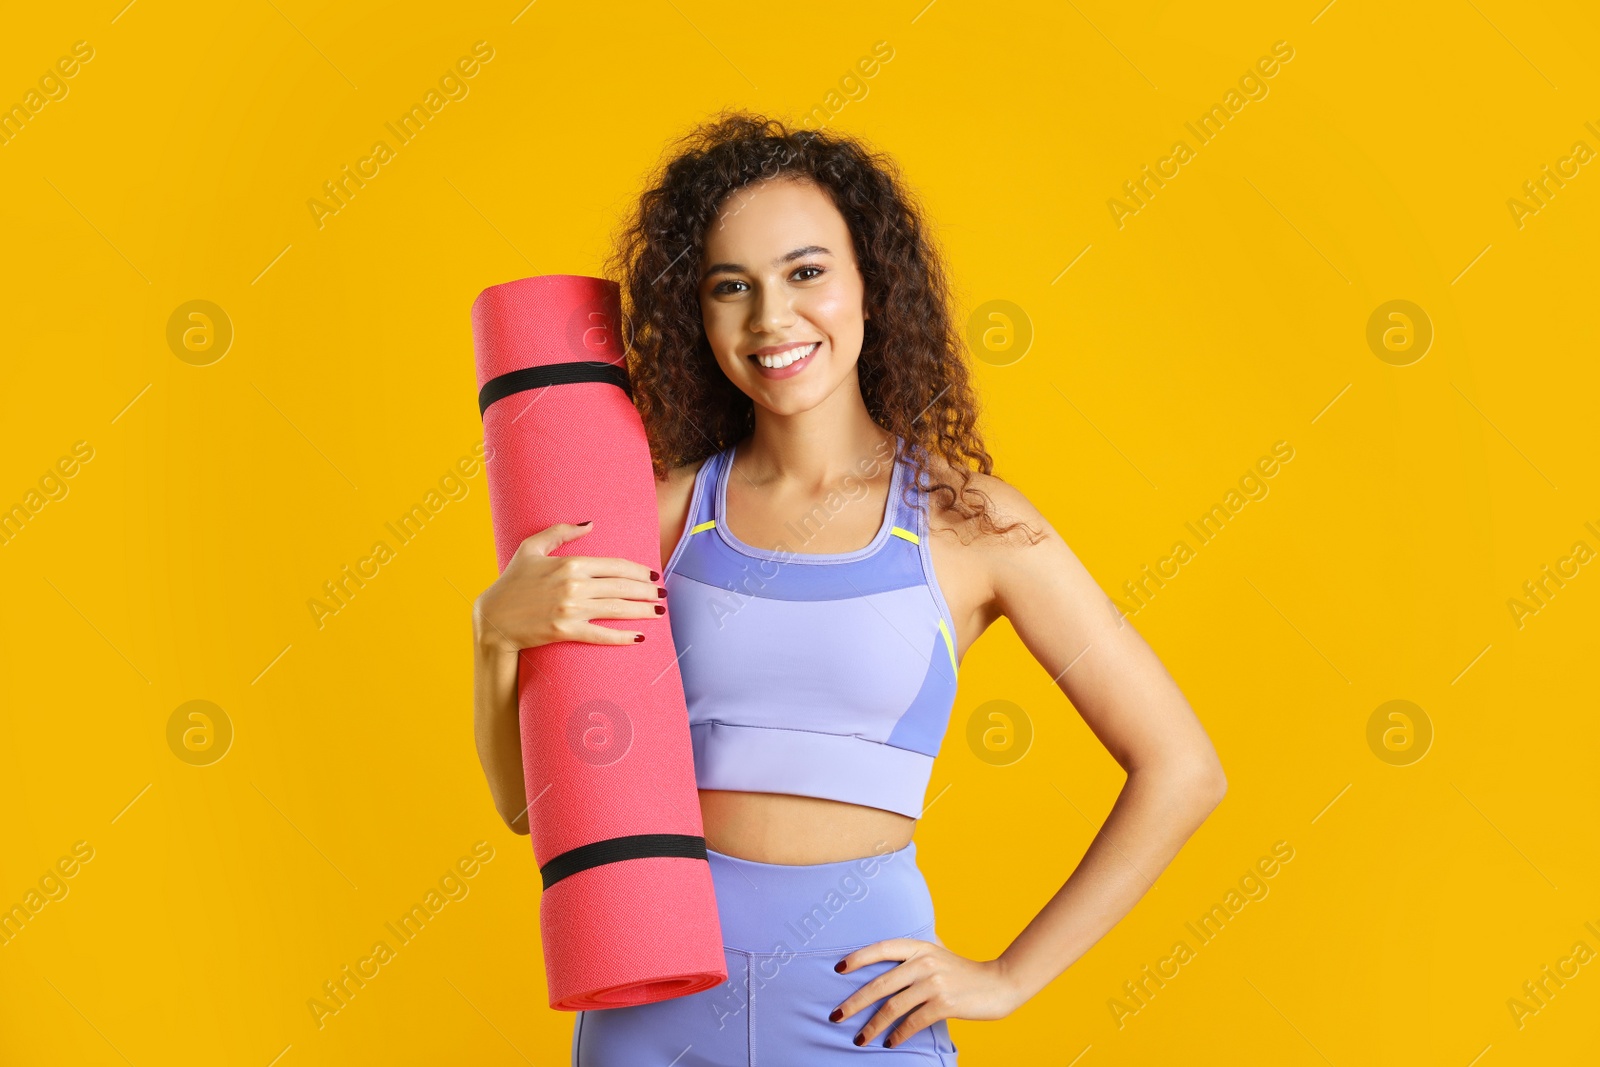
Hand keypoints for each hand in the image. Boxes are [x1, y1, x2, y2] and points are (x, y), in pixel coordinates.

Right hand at [473, 521, 663, 652]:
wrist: (492, 619)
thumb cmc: (511, 582)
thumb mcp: (531, 547)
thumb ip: (560, 532)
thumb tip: (590, 524)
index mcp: (570, 563)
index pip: (616, 566)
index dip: (639, 571)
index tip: (653, 576)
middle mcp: (573, 585)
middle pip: (622, 587)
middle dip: (648, 591)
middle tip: (663, 595)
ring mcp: (570, 610)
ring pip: (617, 610)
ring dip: (643, 611)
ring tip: (659, 612)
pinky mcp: (565, 631)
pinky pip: (601, 635)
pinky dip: (622, 637)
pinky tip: (639, 637)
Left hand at [830, 935, 1022, 1048]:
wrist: (999, 983)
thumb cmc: (964, 971)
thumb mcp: (939, 952)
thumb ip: (915, 953)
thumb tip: (886, 957)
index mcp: (919, 946)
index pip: (881, 948)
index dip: (858, 958)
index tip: (838, 970)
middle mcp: (924, 962)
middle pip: (879, 984)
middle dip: (854, 1003)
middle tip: (836, 1016)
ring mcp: (934, 983)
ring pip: (892, 1007)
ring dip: (873, 1026)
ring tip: (860, 1039)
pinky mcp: (944, 1004)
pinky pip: (912, 1023)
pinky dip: (898, 1035)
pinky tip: (890, 1043)